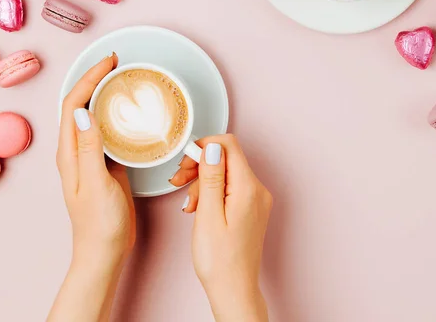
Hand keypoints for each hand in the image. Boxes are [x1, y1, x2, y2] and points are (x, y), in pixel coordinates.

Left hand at [49, 53, 135, 321]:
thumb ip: (90, 150)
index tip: (109, 63)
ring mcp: (90, 156)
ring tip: (122, 78)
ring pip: (93, 115)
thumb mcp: (95, 185)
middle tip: (116, 63)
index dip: (89, 79)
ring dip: (104, 94)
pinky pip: (107, 131)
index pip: (74, 104)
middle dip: (94, 79)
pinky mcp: (104, 164)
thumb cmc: (98, 224)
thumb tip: (85, 112)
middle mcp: (75, 150)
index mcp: (69, 153)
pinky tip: (129, 112)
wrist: (104, 250)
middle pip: (80, 104)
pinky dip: (116, 114)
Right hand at [170, 135, 272, 321]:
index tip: (185, 162)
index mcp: (248, 188)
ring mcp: (255, 200)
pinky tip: (199, 208)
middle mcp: (257, 190)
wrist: (233, 289)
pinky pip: (229, 188)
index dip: (204, 147)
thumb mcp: (208, 214)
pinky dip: (211, 193)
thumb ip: (211, 178)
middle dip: (199, 166)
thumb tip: (212, 147)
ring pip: (225, 174)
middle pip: (226, 159)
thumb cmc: (220, 260)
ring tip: (189, 205)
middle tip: (178, 181)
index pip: (229, 145)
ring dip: (202, 182)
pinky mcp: (250, 208)